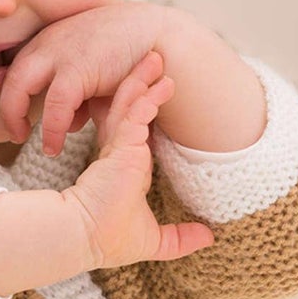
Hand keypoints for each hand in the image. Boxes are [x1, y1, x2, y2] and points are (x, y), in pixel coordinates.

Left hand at [0, 3, 168, 155]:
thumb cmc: (127, 55)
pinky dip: (51, 128)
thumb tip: (71, 126)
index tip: (21, 121)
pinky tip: (54, 147)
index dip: (14, 98)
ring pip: (19, 88)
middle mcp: (46, 43)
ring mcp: (58, 51)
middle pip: (9, 78)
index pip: (17, 71)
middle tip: (17, 133)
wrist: (155, 34)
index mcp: (48, 41)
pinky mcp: (76, 67)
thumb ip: (80, 99)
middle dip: (9, 109)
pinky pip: (54, 103)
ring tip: (27, 141)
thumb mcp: (94, 76)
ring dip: (17, 118)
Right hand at [62, 51, 214, 270]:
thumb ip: (180, 238)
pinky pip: (134, 117)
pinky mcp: (120, 150)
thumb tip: (210, 238)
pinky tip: (157, 85)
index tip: (154, 91)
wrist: (87, 239)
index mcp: (124, 167)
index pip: (133, 130)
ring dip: (144, 82)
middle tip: (153, 60)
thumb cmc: (111, 240)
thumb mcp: (154, 240)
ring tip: (156, 58)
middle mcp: (119, 154)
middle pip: (130, 110)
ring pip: (131, 107)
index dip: (141, 110)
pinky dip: (145, 99)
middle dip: (142, 85)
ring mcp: (118, 150)